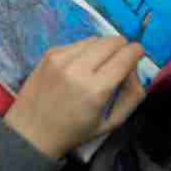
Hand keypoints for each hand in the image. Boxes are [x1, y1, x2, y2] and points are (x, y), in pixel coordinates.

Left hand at [1, 36, 146, 158]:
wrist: (31, 130)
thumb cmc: (74, 131)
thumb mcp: (111, 123)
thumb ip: (132, 96)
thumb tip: (135, 69)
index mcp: (95, 89)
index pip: (125, 55)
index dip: (137, 52)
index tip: (138, 55)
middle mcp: (78, 68)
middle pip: (112, 40)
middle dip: (122, 47)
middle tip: (121, 61)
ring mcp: (61, 57)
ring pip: (95, 38)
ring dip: (104, 48)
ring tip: (99, 66)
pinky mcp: (50, 52)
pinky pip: (77, 43)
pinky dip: (85, 50)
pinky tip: (80, 67)